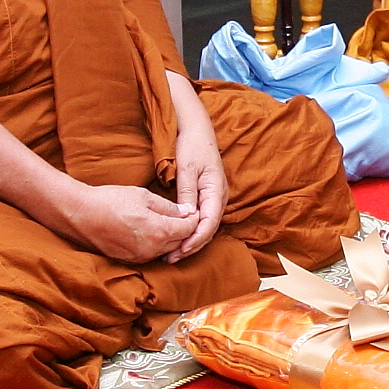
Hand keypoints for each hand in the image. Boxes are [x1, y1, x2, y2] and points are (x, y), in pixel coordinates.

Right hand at [55, 182, 195, 263]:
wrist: (80, 214)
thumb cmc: (111, 201)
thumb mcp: (143, 196)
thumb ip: (168, 207)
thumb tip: (186, 212)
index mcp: (159, 231)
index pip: (189, 229)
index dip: (194, 218)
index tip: (192, 210)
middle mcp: (152, 249)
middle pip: (180, 242)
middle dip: (184, 230)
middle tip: (183, 216)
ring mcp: (141, 257)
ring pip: (166, 250)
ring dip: (171, 239)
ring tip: (167, 223)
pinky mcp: (130, 260)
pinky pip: (151, 254)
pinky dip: (156, 245)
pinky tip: (151, 232)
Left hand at [167, 77, 228, 261]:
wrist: (196, 130)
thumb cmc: (192, 146)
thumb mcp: (186, 168)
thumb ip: (187, 193)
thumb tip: (187, 218)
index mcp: (216, 191)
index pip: (208, 223)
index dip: (194, 240)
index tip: (179, 251)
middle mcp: (218, 198)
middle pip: (208, 230)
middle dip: (191, 246)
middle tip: (170, 259)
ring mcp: (214, 198)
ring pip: (205, 227)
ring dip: (190, 241)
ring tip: (171, 254)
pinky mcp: (206, 197)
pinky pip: (201, 220)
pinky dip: (190, 232)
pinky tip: (177, 238)